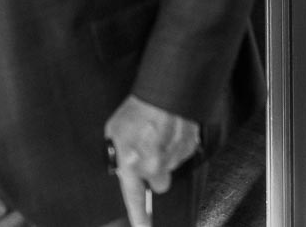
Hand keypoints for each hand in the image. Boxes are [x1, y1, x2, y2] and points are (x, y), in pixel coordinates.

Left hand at [105, 95, 200, 226]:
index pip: (135, 200)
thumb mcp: (115, 131)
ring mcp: (174, 158)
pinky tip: (170, 129)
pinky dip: (176, 144)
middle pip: (158, 184)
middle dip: (155, 172)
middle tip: (150, 153)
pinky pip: (182, 153)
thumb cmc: (138, 108)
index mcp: (132, 164)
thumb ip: (116, 152)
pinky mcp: (190, 147)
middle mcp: (155, 166)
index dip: (140, 218)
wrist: (166, 91)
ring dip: (165, 155)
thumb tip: (119, 161)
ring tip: (159, 133)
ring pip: (170, 167)